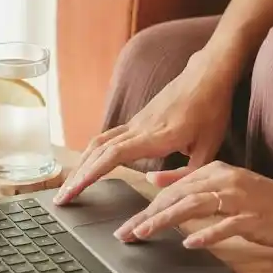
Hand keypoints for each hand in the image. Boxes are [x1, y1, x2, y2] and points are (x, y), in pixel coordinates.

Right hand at [55, 52, 236, 204]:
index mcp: (156, 135)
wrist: (208, 73)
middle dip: (78, 175)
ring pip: (100, 141)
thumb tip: (150, 181)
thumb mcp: (208, 148)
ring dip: (83, 163)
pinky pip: (110, 136)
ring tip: (71, 185)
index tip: (73, 192)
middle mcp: (140, 126)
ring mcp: (137, 120)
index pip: (113, 156)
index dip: (90, 174)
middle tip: (60, 198)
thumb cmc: (211, 109)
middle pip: (99, 150)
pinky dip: (95, 152)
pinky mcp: (139, 119)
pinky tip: (90, 165)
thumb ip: (183, 173)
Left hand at [112, 160, 272, 250]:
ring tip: (145, 232)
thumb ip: (190, 180)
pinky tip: (190, 242)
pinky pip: (227, 225)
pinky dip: (207, 233)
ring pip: (196, 207)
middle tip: (126, 232)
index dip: (148, 204)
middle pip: (180, 196)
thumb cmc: (263, 197)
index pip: (175, 187)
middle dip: (149, 214)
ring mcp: (240, 198)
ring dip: (168, 220)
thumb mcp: (225, 183)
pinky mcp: (253, 216)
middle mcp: (225, 180)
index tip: (126, 222)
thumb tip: (154, 178)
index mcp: (216, 170)